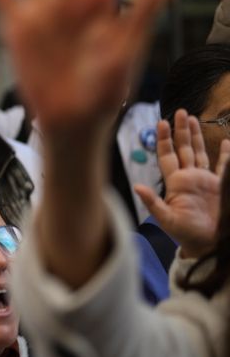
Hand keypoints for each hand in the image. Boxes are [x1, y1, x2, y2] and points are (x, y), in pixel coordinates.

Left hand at [134, 110, 229, 258]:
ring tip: (193, 118)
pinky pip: (223, 166)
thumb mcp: (167, 219)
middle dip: (181, 131)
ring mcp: (205, 181)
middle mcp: (189, 177)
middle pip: (184, 148)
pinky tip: (226, 141)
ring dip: (197, 136)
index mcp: (176, 182)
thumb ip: (153, 202)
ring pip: (200, 152)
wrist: (207, 245)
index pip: (167, 155)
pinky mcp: (221, 186)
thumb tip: (136, 186)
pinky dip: (225, 154)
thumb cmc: (185, 234)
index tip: (161, 122)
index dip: (164, 139)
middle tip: (179, 112)